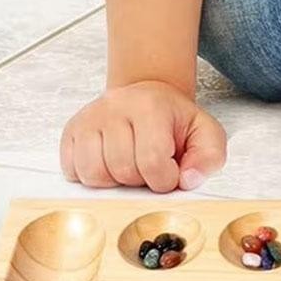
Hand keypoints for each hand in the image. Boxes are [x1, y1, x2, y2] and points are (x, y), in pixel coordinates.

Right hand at [60, 80, 225, 191]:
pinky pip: (73, 172)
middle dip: (140, 181)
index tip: (170, 171)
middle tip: (150, 167)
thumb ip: (210, 157)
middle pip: (123, 170)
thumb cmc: (174, 121)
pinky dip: (93, 178)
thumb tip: (188, 180)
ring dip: (115, 182)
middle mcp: (115, 107)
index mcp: (151, 106)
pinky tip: (110, 164)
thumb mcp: (205, 133)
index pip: (153, 161)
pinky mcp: (71, 131)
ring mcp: (89, 118)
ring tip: (130, 165)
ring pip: (94, 175)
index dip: (165, 178)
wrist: (148, 98)